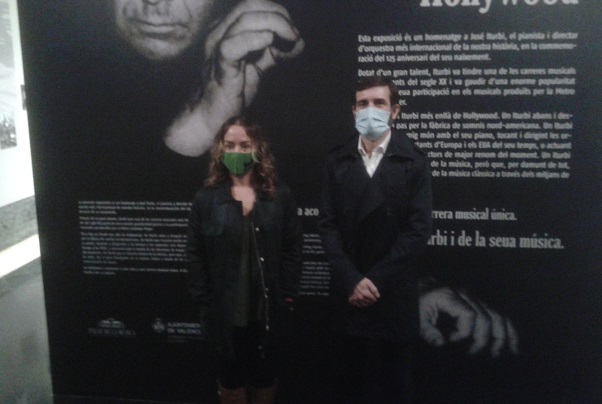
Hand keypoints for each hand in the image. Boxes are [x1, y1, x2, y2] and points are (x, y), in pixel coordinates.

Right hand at [165, 0, 303, 155]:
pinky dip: (255, 39)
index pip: (252, 5)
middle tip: (294, 34)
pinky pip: (233, 45)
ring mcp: (216, 46)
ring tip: (289, 39)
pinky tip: (269, 43)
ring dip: (273, 25)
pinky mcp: (219, 64)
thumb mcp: (259, 65)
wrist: (214, 114)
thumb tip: (299, 41)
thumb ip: (276, 52)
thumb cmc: (234, 89)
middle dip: (277, 15)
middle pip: (248, 5)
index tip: (293, 31)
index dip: (276, 11)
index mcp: (226, 28)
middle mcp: (218, 31)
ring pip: (243, 19)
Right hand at [349, 278, 379, 307]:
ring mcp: (356, 300)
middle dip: (372, 301)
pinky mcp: (353, 301)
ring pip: (365, 305)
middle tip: (371, 297)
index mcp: (365, 293)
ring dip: (368, 303)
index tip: (375, 296)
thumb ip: (374, 290)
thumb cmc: (362, 282)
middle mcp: (361, 298)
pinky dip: (362, 304)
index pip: (374, 299)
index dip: (375, 298)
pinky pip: (360, 306)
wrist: (352, 282)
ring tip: (367, 299)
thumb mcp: (369, 283)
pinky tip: (363, 300)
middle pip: (370, 303)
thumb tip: (378, 297)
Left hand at [419, 287, 518, 356]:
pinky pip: (497, 315)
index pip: (470, 315)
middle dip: (481, 339)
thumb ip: (427, 330)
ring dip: (501, 336)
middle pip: (486, 317)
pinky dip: (507, 330)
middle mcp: (466, 295)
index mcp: (451, 296)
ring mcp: (473, 298)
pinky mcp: (477, 303)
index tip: (451, 339)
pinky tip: (512, 347)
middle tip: (471, 353)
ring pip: (497, 316)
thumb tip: (442, 345)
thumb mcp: (417, 316)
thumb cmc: (417, 302)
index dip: (464, 331)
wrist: (418, 286)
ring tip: (497, 354)